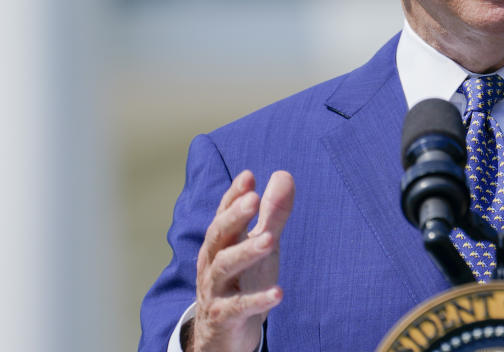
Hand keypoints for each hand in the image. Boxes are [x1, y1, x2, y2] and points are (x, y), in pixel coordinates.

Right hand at [185, 170, 294, 351]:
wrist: (221, 335)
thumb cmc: (243, 281)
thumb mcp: (260, 245)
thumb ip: (272, 213)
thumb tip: (283, 175)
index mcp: (221, 243)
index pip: (224, 214)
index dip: (234, 196)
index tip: (248, 176)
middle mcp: (213, 263)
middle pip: (219, 235)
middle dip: (234, 216)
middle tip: (252, 199)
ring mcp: (216, 290)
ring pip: (225, 267)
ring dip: (247, 251)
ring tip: (271, 239)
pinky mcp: (224, 317)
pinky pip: (238, 307)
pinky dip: (257, 300)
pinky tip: (279, 292)